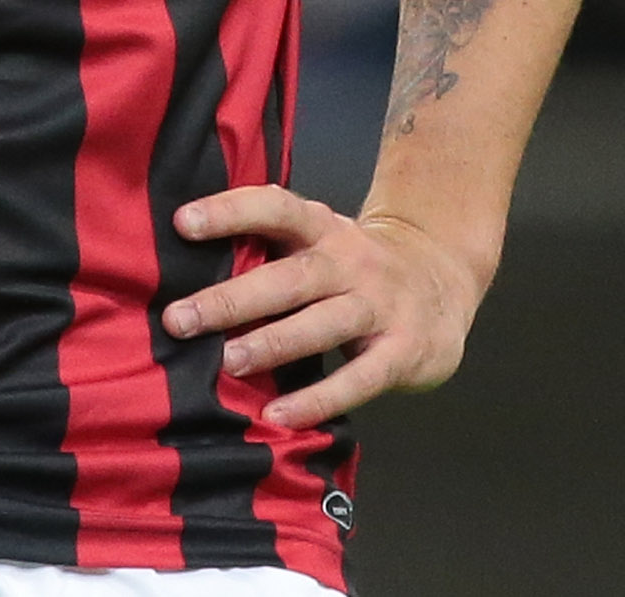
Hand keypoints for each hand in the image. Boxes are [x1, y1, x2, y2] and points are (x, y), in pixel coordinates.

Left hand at [162, 186, 483, 428]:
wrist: (445, 278)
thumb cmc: (357, 267)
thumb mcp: (322, 242)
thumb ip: (272, 251)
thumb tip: (185, 273)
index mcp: (324, 229)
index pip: (276, 208)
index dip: (231, 211)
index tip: (182, 223)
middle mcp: (351, 262)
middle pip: (290, 276)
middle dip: (233, 297)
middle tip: (179, 318)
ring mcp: (379, 306)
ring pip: (322, 323)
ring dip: (273, 342)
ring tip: (228, 361)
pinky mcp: (403, 351)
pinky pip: (357, 378)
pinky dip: (318, 398)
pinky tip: (279, 416)